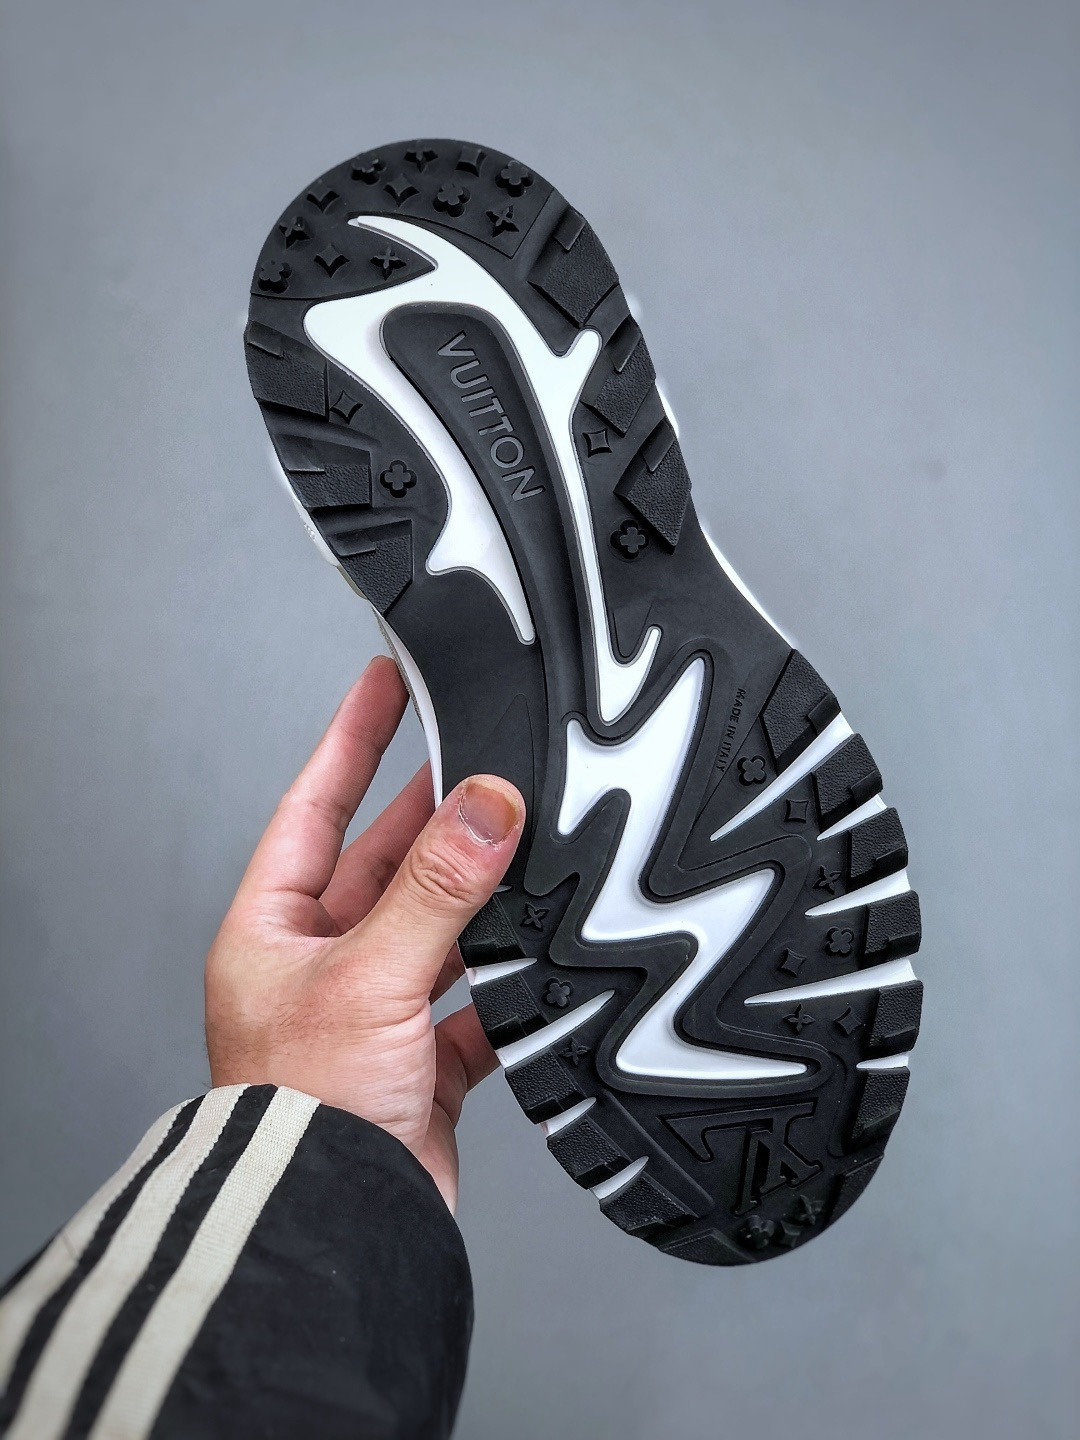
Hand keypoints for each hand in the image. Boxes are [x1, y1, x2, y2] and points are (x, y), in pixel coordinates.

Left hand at [205, 656, 524, 1209]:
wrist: (331, 1230)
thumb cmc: (300, 1115)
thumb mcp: (368, 977)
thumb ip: (435, 889)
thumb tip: (485, 806)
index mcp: (270, 932)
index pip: (313, 807)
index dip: (350, 740)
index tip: (385, 683)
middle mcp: (316, 966)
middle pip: (383, 863)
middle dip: (434, 812)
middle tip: (484, 754)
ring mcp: (370, 1012)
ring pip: (435, 926)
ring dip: (477, 895)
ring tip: (524, 839)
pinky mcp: (418, 1061)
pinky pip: (471, 1000)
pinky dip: (505, 981)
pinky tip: (538, 956)